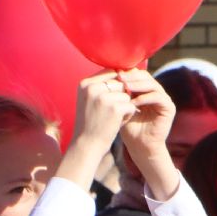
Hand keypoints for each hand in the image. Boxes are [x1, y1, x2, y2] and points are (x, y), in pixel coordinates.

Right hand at [58, 73, 136, 191]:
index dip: (118, 84)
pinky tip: (117, 122)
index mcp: (85, 83)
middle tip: (111, 111)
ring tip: (112, 117)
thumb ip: (102, 84)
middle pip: (120, 82)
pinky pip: (131, 105)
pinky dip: (128, 114)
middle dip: (121, 95)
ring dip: (125, 105)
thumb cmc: (91, 121)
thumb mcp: (90, 99)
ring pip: (127, 94)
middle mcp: (93, 88)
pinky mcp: (115, 108)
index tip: (114, 98)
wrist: (86, 145)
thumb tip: (122, 70)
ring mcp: (104, 97)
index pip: (111, 72)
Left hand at [118, 70, 181, 200]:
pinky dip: (146, 98)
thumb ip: (117, 94)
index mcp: (145, 90)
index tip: (113, 75)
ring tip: (125, 88)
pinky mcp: (169, 108)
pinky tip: (133, 102)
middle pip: (146, 76)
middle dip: (132, 77)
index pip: (137, 75)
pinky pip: (159, 97)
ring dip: (138, 85)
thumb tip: (105, 77)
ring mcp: (164, 99)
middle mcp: (156, 92)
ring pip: (153, 85)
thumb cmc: (127, 128)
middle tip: (119, 78)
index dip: (126, 73)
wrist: (139, 146)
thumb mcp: (120, 107)